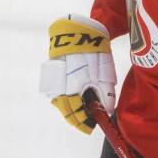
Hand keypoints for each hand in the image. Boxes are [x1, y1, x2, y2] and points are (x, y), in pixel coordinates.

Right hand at [39, 14, 115, 133]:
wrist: (79, 31)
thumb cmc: (94, 53)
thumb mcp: (104, 75)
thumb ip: (105, 95)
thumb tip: (106, 111)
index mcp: (72, 90)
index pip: (75, 114)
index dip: (83, 122)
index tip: (90, 127)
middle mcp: (59, 87)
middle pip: (65, 110)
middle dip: (76, 118)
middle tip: (85, 122)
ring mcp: (54, 80)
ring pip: (60, 101)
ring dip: (69, 108)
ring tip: (79, 112)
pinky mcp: (52, 72)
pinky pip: (56, 90)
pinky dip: (64, 97)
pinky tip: (72, 98)